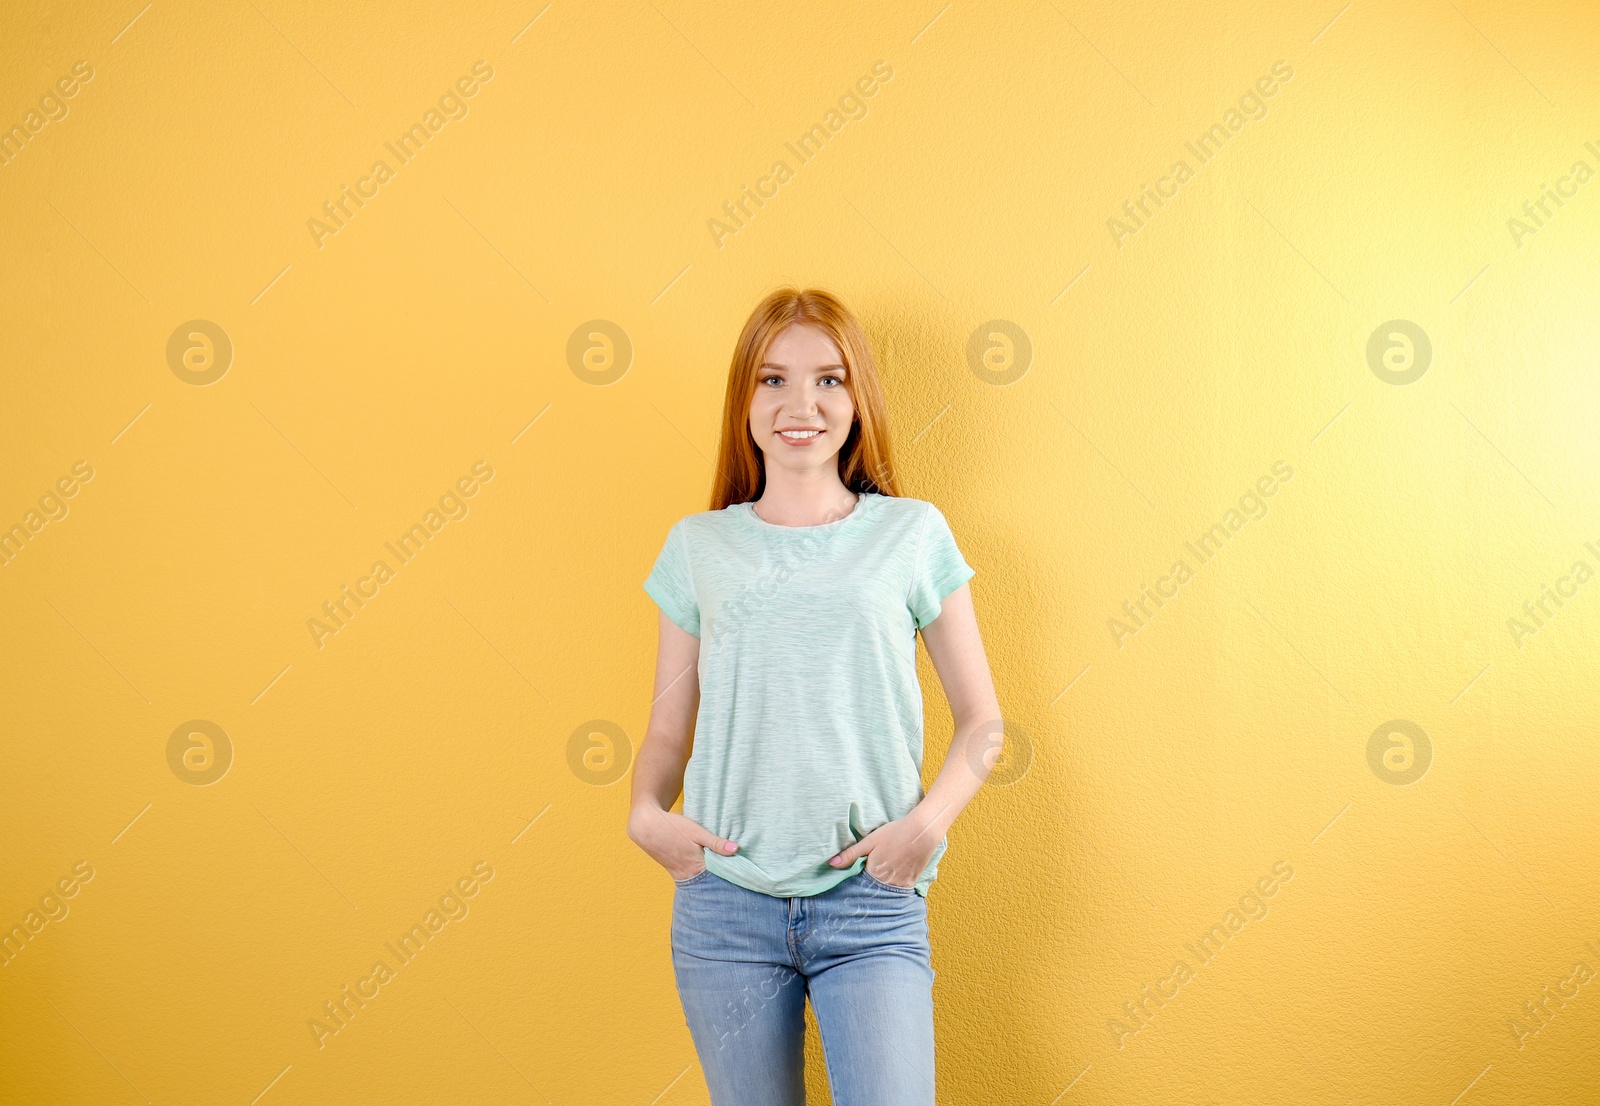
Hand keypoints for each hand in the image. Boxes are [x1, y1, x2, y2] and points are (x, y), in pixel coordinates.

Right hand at [628, 805, 737, 880]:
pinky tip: (708, 870)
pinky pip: (691, 878)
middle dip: (722, 881)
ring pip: (700, 881)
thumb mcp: (696, 831)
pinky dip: (701, 875)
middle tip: (738, 880)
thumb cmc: (673, 827)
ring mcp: (679, 875)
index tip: (743, 876)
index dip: (730, 877)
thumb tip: (736, 849)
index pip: (718, 878)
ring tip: (726, 876)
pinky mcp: (674, 872)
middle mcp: (687, 875)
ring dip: (711, 878)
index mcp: (695, 867)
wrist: (646, 825)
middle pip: (710, 883)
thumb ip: (715, 842)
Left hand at [827, 809, 942, 887]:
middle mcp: (886, 882)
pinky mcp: (911, 882)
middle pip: (873, 888)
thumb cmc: (894, 833)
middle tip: (872, 871)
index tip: (856, 875)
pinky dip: (894, 884)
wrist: (922, 831)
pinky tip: (894, 873)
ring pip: (885, 890)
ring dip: (882, 885)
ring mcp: (900, 884)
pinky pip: (898, 889)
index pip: (859, 884)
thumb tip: (830, 864)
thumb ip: (851, 854)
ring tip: (883, 871)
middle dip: (869, 884)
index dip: (857, 879)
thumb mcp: (870, 841)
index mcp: (873, 873)